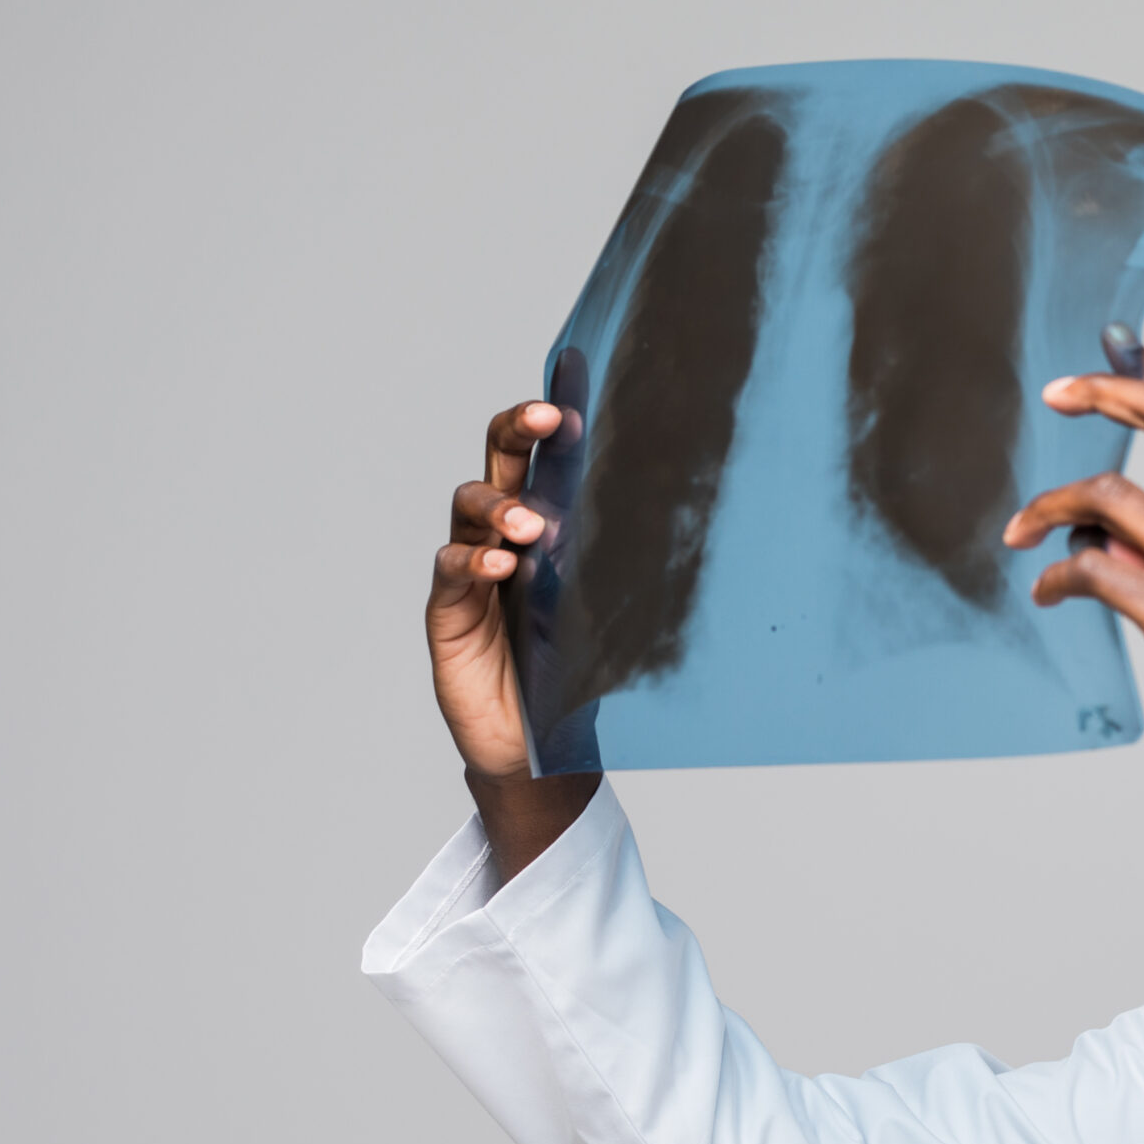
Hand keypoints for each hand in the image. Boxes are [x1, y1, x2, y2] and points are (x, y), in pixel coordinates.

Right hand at [430, 402, 598, 878]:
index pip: (541, 457)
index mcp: (545, 522)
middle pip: (497, 461)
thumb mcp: (613, 609)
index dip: (548, 423)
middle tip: (544, 420)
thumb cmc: (578, 667)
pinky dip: (472, 560)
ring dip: (498, 507)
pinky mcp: (449, 612)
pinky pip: (452, 571)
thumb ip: (627, 564)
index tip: (574, 400)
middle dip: (516, 431)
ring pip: (469, 509)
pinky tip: (499, 564)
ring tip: (527, 524)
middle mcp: (502, 533)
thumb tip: (694, 520)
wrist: (543, 743)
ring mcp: (471, 570)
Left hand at [1002, 354, 1143, 942]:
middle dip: (1102, 390)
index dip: (1142, 384)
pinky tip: (1048, 594)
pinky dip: (1056, 575)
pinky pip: (1093, 570)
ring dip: (1048, 507)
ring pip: (1107, 496)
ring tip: (1021, 533)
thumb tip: (1108, 535)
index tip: (1101, 369)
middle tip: (1056, 395)